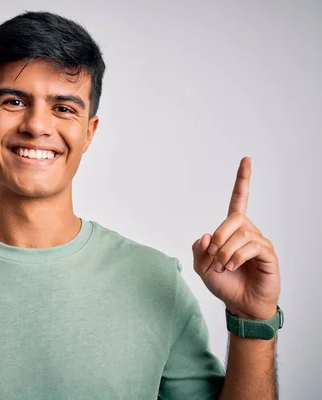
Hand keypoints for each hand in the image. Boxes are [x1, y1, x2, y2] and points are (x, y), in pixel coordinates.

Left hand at [192, 157, 279, 319]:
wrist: (240, 305)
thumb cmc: (224, 284)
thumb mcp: (201, 267)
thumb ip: (198, 250)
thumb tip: (206, 234)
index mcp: (232, 230)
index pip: (239, 200)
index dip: (242, 180)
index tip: (246, 159)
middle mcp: (248, 232)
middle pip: (234, 218)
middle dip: (219, 236)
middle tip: (213, 255)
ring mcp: (259, 242)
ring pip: (241, 233)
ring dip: (226, 251)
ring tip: (223, 266)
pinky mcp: (268, 255)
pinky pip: (252, 246)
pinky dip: (236, 256)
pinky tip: (232, 267)